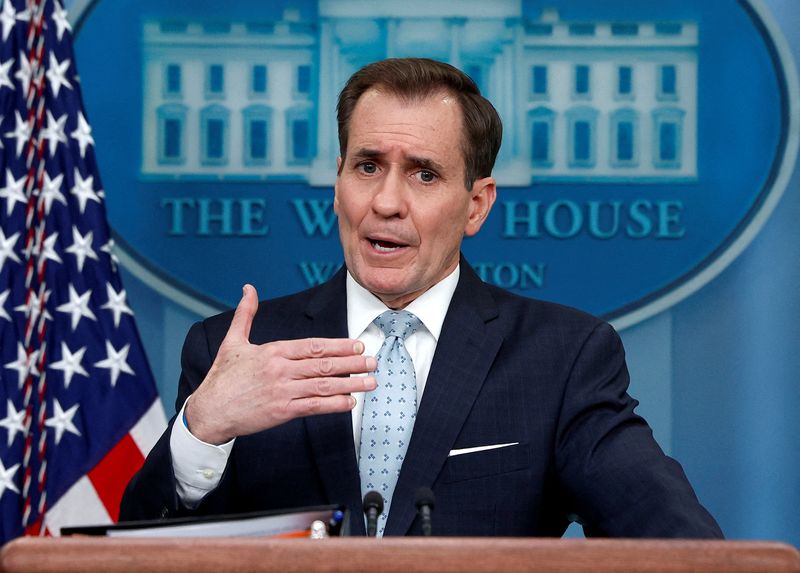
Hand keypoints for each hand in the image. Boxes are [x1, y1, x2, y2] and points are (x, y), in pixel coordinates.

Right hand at [185, 284, 376, 444]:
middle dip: (352, 362)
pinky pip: (314, 406)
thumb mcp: (232, 342)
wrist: (209, 411)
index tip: (358, 345)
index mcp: (273, 351)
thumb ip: (245, 315)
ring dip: (350, 383)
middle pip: (323, 364)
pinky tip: (350, 402)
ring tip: (370, 382)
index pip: (312, 346)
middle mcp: (280, 369)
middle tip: (373, 361)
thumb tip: (248, 288)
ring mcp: (282, 390)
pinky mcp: (281, 411)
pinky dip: (334, 404)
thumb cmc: (222, 378)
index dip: (338, 345)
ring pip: (324, 385)